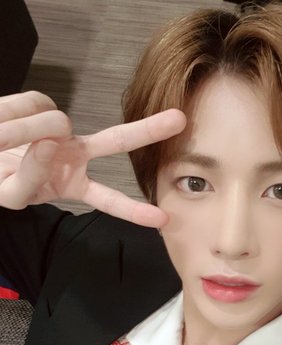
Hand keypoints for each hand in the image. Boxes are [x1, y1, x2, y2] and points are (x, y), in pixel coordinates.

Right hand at [0, 92, 185, 226]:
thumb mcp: (9, 192)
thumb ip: (30, 177)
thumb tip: (49, 143)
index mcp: (71, 186)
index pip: (107, 199)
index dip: (132, 210)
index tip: (161, 219)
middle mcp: (74, 157)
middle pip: (114, 141)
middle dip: (146, 130)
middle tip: (179, 120)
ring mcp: (61, 133)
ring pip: (56, 121)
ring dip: (22, 131)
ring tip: (0, 141)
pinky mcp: (43, 108)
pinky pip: (32, 105)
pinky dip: (14, 113)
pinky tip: (5, 123)